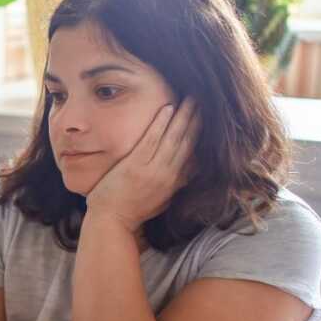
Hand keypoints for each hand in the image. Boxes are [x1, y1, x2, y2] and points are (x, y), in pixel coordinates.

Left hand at [86, 98, 199, 232]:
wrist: (111, 222)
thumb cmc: (133, 212)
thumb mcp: (162, 200)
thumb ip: (176, 185)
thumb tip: (190, 171)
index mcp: (175, 183)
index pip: (194, 154)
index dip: (202, 134)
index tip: (209, 118)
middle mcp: (168, 175)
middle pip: (188, 142)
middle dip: (198, 120)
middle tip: (206, 100)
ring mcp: (152, 170)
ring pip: (173, 138)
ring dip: (184, 116)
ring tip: (192, 98)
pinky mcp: (135, 166)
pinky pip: (151, 139)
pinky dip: (161, 123)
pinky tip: (168, 107)